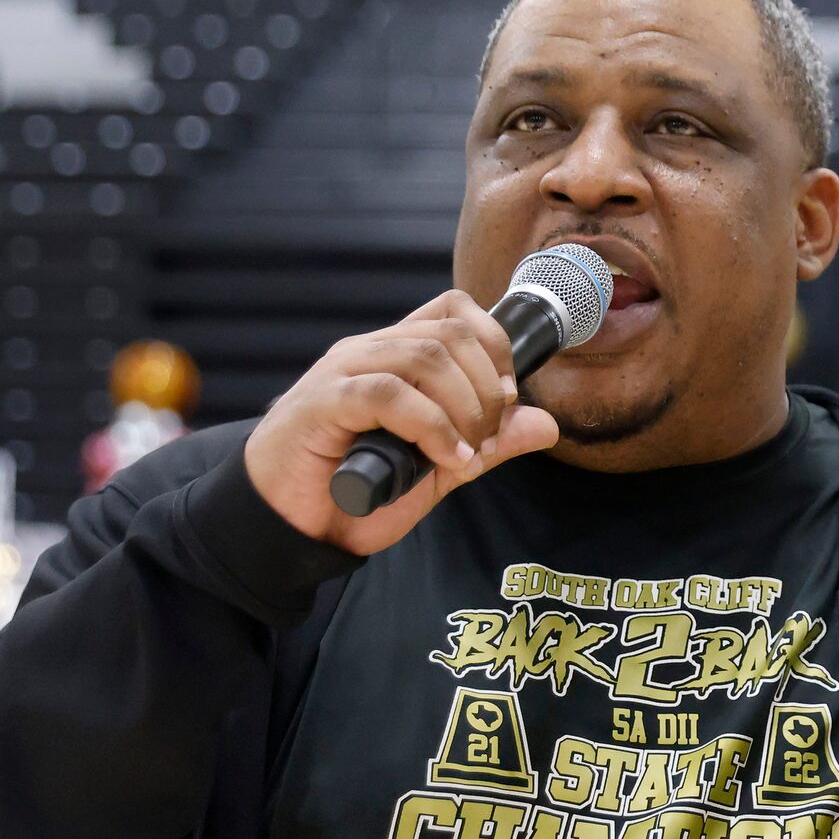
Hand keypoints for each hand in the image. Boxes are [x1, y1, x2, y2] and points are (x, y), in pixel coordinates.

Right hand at [243, 290, 560, 554]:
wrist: (292, 527)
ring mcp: (343, 372)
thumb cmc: (358, 492)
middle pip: (450, 332)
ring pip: (424, 357)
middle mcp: (369, 352)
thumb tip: (547, 424)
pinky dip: (431, 427)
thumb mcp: (439, 468)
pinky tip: (445, 459)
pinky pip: (387, 394)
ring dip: (463, 407)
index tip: (507, 398)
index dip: (495, 345)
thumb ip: (488, 443)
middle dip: (486, 386)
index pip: (455, 311)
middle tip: (487, 437)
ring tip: (467, 453)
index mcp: (395, 355)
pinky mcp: (322, 403)